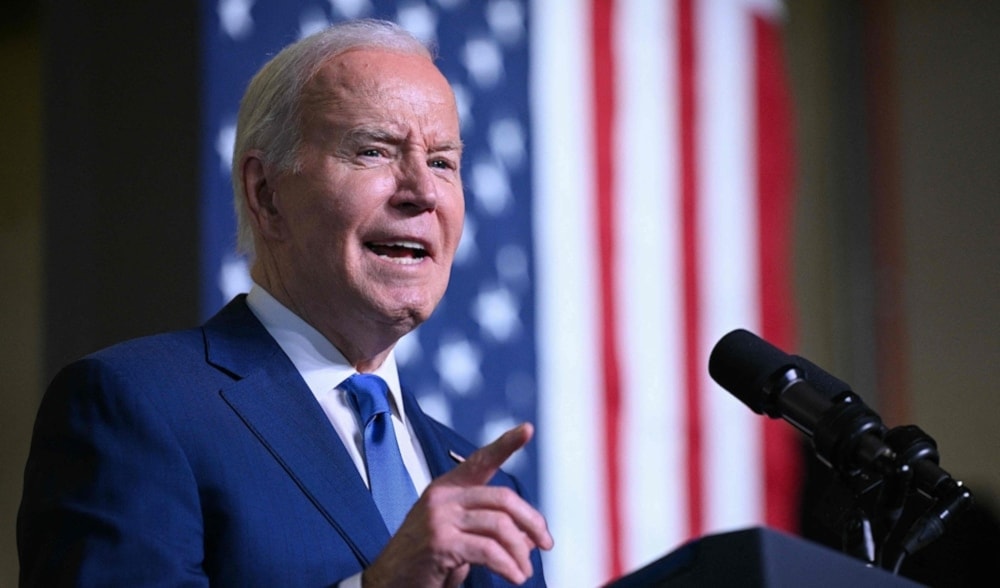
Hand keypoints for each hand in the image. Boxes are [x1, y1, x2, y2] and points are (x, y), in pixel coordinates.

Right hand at [362, 423, 553, 586]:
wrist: (387, 583)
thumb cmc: (423, 561)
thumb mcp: (459, 537)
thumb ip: (491, 529)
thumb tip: (532, 536)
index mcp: (447, 488)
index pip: (481, 460)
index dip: (506, 444)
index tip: (527, 429)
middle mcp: (443, 496)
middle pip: (503, 498)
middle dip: (532, 521)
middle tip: (545, 543)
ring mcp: (439, 517)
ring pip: (500, 525)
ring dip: (520, 551)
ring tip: (524, 571)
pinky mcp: (440, 542)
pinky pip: (488, 550)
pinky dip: (508, 566)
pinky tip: (514, 576)